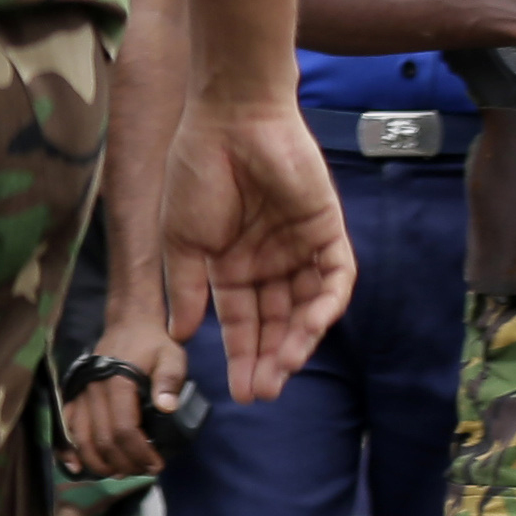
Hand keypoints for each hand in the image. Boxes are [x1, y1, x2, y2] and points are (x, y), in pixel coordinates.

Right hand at [160, 96, 353, 393]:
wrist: (231, 122)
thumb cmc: (196, 172)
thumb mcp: (180, 239)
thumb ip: (186, 287)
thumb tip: (180, 334)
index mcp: (229, 263)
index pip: (240, 320)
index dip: (240, 355)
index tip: (237, 393)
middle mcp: (267, 260)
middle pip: (276, 321)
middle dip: (270, 358)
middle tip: (263, 392)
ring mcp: (299, 247)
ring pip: (306, 307)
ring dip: (298, 339)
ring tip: (284, 369)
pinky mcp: (327, 230)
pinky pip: (335, 278)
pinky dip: (326, 304)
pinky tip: (309, 328)